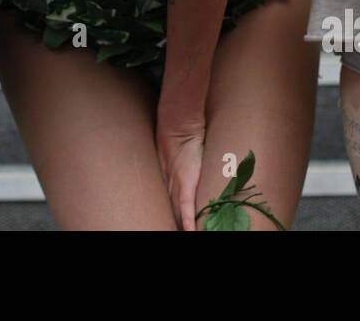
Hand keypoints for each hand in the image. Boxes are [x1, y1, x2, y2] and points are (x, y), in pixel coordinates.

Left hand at [157, 116, 205, 230]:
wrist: (178, 127)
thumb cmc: (181, 137)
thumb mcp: (179, 157)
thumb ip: (182, 165)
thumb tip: (190, 167)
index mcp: (169, 184)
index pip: (170, 208)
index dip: (174, 219)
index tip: (173, 226)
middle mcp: (171, 189)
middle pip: (172, 214)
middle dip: (174, 224)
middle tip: (175, 230)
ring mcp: (177, 187)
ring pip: (178, 214)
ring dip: (181, 226)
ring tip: (184, 233)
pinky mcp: (185, 183)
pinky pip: (187, 207)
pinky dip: (188, 221)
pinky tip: (189, 231)